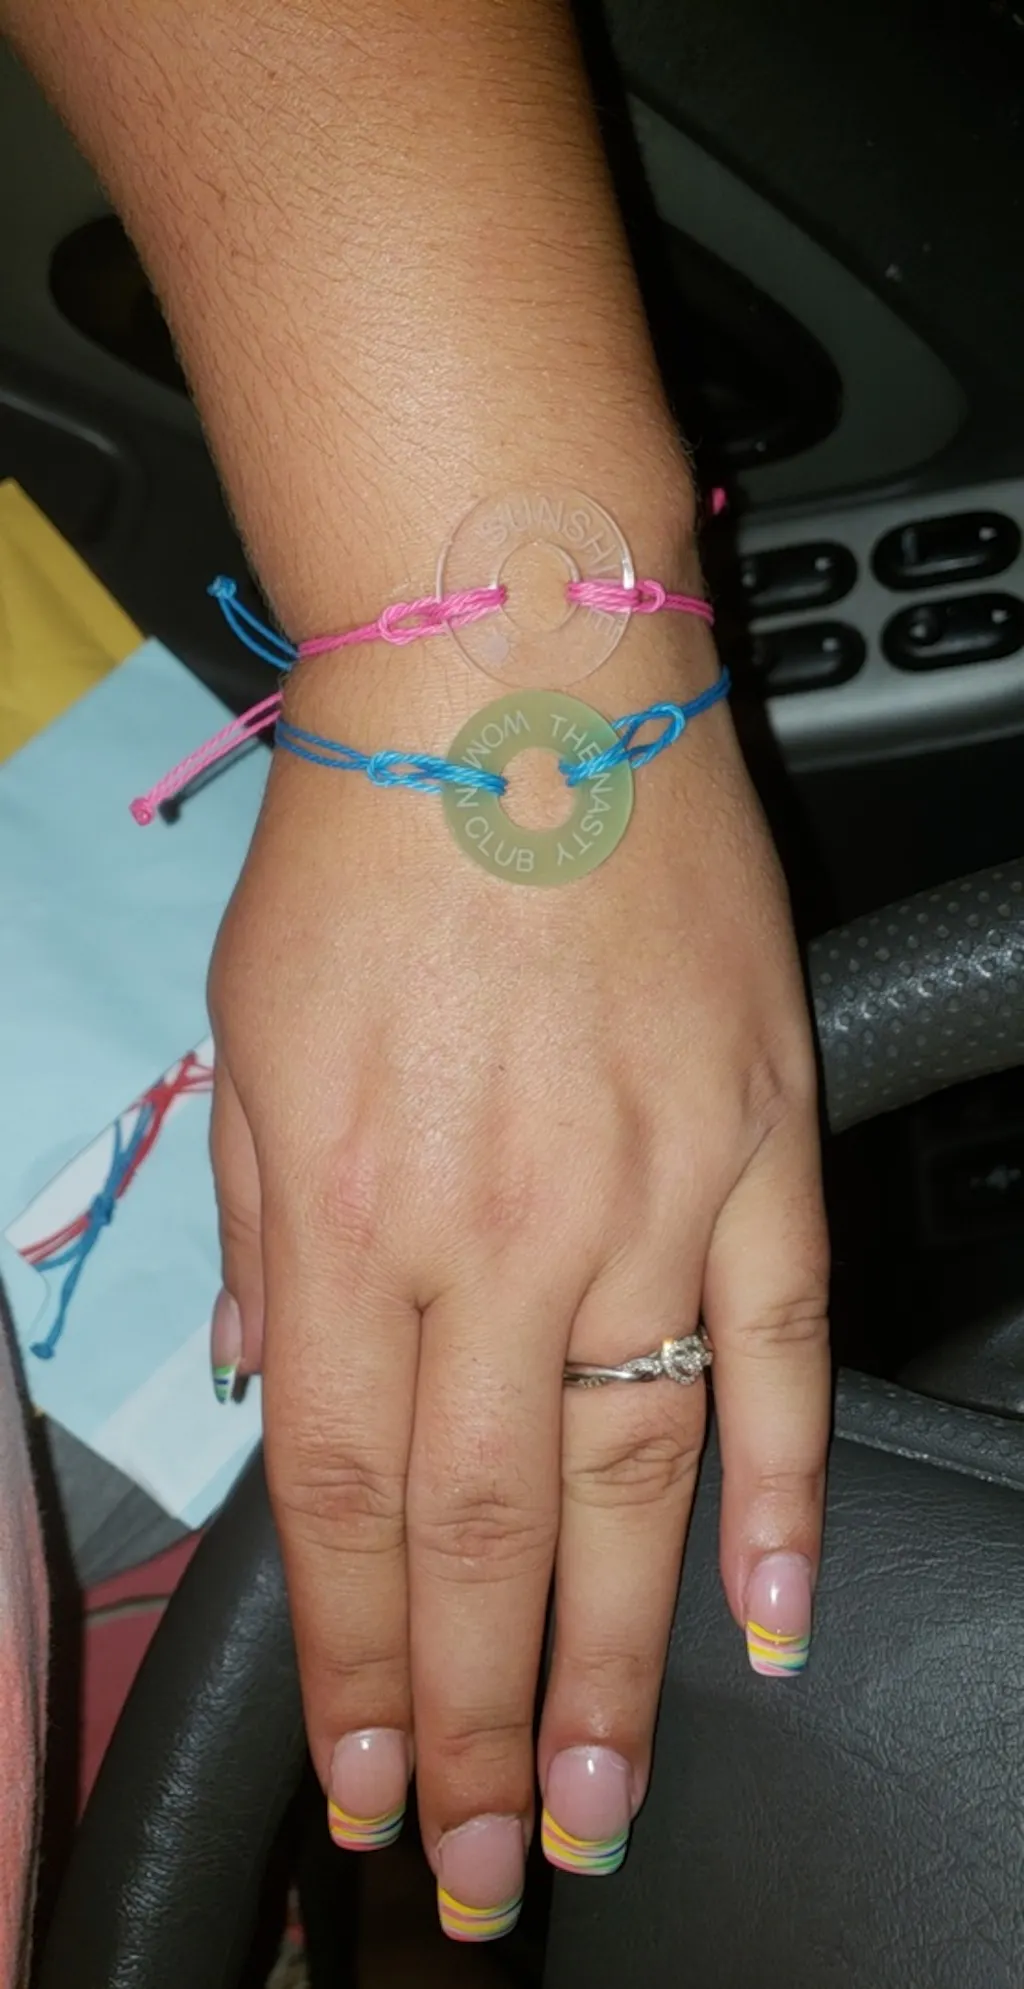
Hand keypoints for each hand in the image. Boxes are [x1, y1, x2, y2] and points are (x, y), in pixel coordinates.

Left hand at [207, 605, 829, 1939]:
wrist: (523, 689)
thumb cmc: (370, 856)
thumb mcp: (252, 1042)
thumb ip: (265, 1235)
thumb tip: (275, 1396)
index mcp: (351, 1211)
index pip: (346, 1496)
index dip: (348, 1659)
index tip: (355, 1775)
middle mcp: (499, 1233)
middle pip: (481, 1530)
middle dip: (465, 1722)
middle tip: (474, 1862)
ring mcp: (647, 1196)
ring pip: (630, 1480)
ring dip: (609, 1660)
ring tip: (595, 1803)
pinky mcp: (757, 1145)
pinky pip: (774, 1346)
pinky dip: (777, 1491)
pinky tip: (770, 1616)